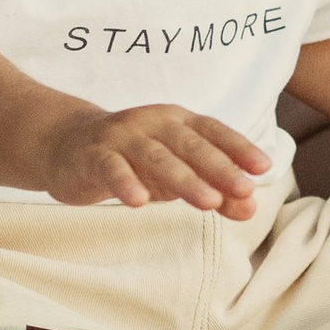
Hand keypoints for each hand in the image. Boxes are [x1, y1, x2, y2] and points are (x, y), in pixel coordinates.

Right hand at [43, 105, 269, 217]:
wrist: (66, 145)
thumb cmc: (132, 160)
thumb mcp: (174, 175)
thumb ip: (213, 190)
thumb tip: (251, 208)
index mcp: (178, 121)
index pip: (214, 132)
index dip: (239, 148)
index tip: (263, 167)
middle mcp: (154, 122)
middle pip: (190, 145)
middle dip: (219, 167)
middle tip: (244, 189)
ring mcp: (122, 136)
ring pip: (156, 156)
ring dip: (183, 179)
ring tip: (208, 202)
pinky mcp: (94, 154)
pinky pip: (112, 167)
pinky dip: (126, 183)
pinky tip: (140, 201)